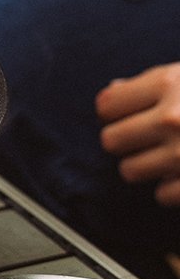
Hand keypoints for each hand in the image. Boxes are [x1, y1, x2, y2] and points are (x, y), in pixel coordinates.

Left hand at [97, 64, 179, 206]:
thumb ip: (154, 83)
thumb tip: (113, 93)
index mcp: (168, 84)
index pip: (106, 105)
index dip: (115, 111)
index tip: (127, 114)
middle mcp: (171, 119)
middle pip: (110, 140)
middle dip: (127, 140)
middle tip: (148, 138)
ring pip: (129, 170)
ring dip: (146, 166)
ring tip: (168, 156)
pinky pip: (161, 195)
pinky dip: (172, 188)